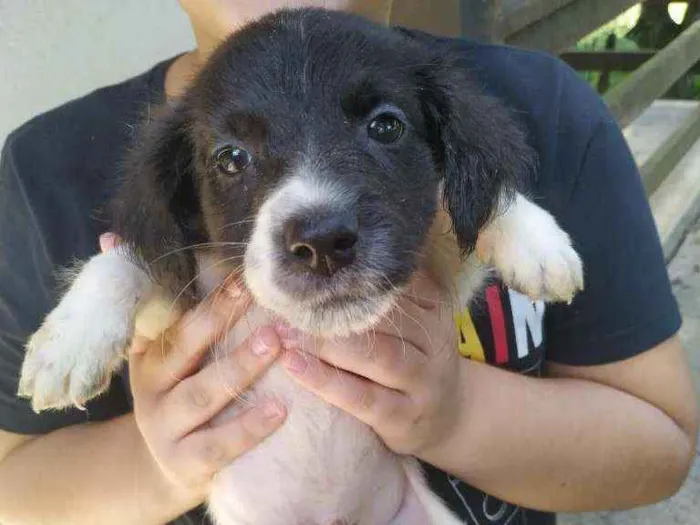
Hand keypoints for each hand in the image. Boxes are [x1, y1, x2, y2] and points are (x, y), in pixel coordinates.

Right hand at [99, 234, 286, 504]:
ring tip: (275, 343)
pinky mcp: (186, 462)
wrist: (168, 463)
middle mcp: (151, 387)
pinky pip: (218, 444)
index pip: (170, 316)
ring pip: (202, 394)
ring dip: (238, 367)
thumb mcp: (163, 349)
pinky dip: (248, 427)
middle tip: (258, 295)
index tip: (241, 273)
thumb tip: (111, 236)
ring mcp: (165, 427)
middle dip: (219, 318)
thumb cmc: (180, 390)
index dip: (204, 294)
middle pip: (185, 348)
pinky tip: (280, 408)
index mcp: (148, 353)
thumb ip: (154, 298)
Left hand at [278, 272, 466, 458]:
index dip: (354, 278)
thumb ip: (389, 295)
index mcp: (435, 309)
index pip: (396, 286)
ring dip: (326, 344)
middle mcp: (434, 342)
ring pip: (376, 356)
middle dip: (334, 309)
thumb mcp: (417, 322)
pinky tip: (295, 366)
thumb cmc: (418, 358)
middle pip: (384, 320)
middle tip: (288, 301)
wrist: (453, 418)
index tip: (313, 268)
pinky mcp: (403, 417)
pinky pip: (363, 398)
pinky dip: (326, 382)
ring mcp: (423, 382)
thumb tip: (337, 256)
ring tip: (285, 333)